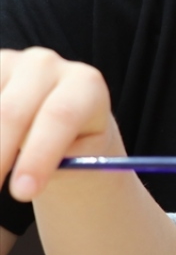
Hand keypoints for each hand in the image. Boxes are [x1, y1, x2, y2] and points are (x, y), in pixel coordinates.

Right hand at [0, 47, 120, 201]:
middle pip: (13, 112)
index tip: (23, 192)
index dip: (39, 155)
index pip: (60, 116)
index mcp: (85, 84)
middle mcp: (46, 64)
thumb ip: (59, 163)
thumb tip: (25, 182)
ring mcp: (11, 61)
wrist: (62, 119)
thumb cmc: (76, 143)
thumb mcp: (81, 156)